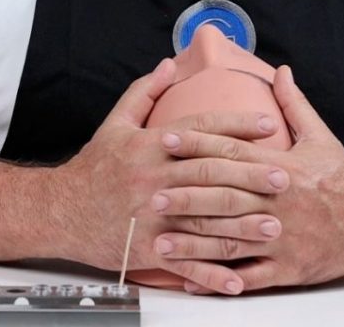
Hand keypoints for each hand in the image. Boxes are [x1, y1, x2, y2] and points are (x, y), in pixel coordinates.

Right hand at [53, 59, 286, 293]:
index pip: (201, 131)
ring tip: (273, 224)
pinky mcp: (147, 248)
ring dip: (241, 224)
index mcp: (150, 145)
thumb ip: (145, 92)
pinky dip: (212, 274)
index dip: (236, 124)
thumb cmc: (93, 166)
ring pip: (203, 220)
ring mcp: (151, 216)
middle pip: (209, 175)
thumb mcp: (116, 122)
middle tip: (283, 175)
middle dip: (249, 175)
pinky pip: (184, 263)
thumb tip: (170, 64)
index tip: (268, 124)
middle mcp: (154, 178)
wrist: (60, 210)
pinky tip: (237, 280)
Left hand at [152, 66, 343, 292]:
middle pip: (224, 196)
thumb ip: (294, 104)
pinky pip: (249, 278)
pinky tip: (192, 281)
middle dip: (186, 195)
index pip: (232, 151)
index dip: (197, 142)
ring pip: (230, 240)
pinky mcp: (288, 270)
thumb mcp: (320, 136)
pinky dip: (219, 280)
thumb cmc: (343, 178)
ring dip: (193, 242)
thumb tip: (280, 70)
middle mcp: (278, 203)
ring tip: (160, 241)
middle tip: (152, 193)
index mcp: (282, 167)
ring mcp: (282, 239)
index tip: (167, 137)